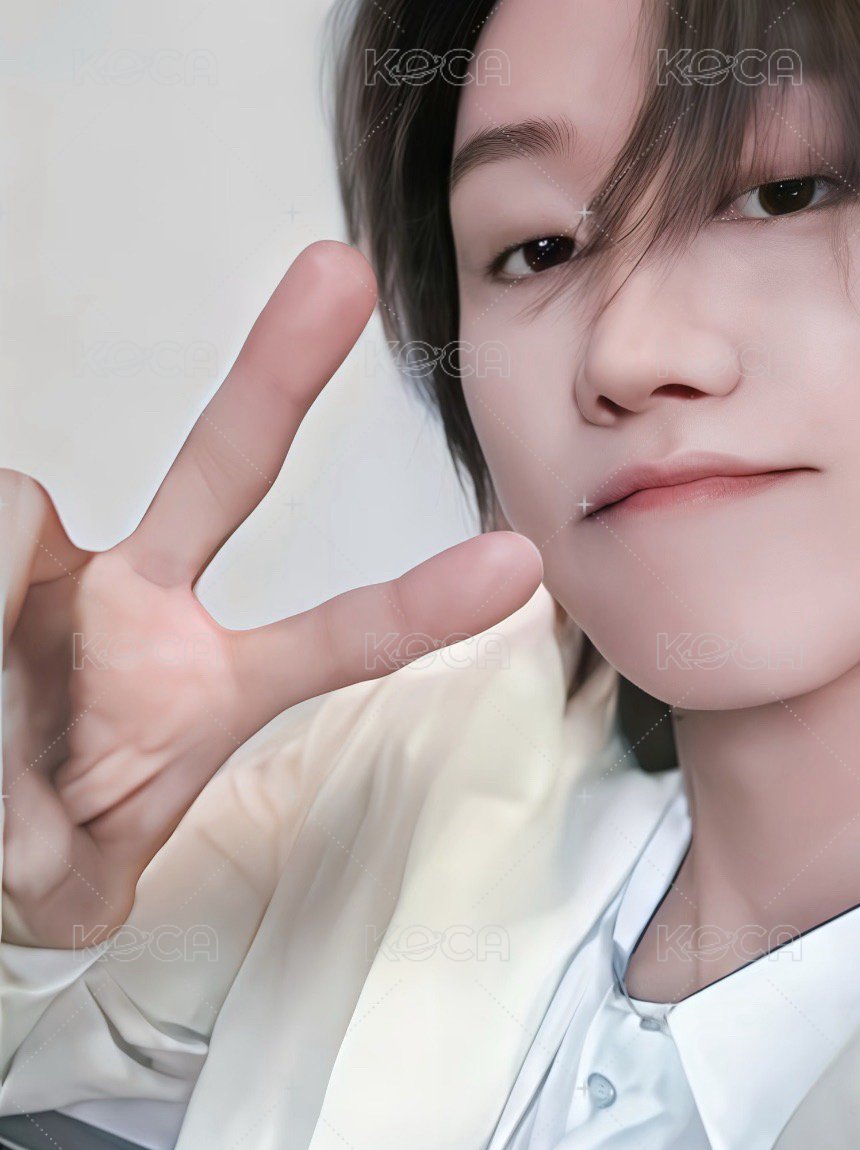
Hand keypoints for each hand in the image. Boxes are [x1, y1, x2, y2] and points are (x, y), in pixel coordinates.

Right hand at [1, 241, 542, 946]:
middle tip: (340, 271)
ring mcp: (68, 570)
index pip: (333, 639)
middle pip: (224, 468)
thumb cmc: (49, 841)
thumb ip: (46, 857)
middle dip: (277, 373)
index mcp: (215, 687)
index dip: (416, 606)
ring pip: (21, 516)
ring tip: (1, 716)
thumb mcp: (60, 878)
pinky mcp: (5, 548)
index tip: (518, 564)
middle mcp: (151, 607)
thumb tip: (10, 811)